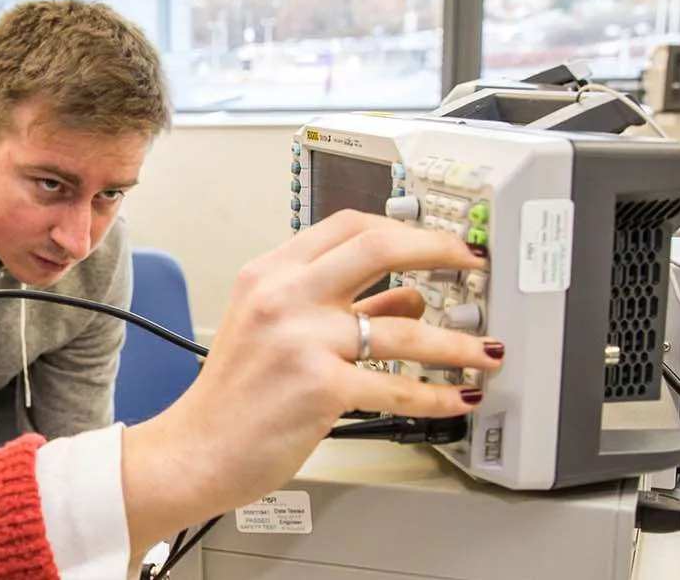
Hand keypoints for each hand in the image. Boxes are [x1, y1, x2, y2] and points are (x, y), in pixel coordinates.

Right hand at [118, 210, 502, 548]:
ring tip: (485, 351)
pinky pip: (397, 385)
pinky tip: (456, 399)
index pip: (348, 226)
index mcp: (270, 274)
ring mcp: (302, 339)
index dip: (405, 227)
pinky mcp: (320, 387)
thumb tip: (408, 296)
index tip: (438, 241)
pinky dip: (436, 395)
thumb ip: (340, 308)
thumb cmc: (232, 399)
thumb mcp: (274, 332)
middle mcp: (285, 296)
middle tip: (474, 264)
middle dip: (440, 251)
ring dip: (456, 341)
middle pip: (379, 247)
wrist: (194, 451)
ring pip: (404, 325)